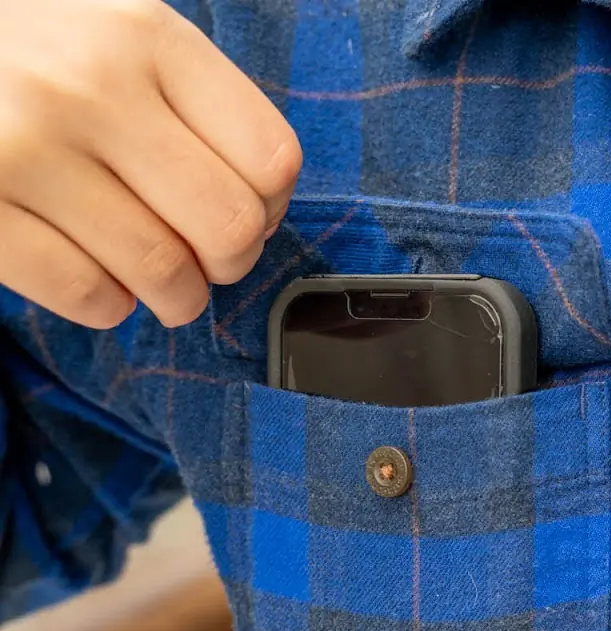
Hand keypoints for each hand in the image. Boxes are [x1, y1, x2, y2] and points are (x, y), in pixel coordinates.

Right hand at [0, 0, 300, 328]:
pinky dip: (107, 304)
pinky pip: (87, 295)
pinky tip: (97, 275)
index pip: (271, 159)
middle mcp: (88, 86)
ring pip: (163, 272)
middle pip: (229, 227)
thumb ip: (189, 101)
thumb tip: (263, 209)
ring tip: (158, 280)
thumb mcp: (115, 33)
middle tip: (204, 259)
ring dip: (173, 295)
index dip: (270, 206)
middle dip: (228, 263)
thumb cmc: (29, 50)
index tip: (245, 210)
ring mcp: (26, 148)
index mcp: (143, 35)